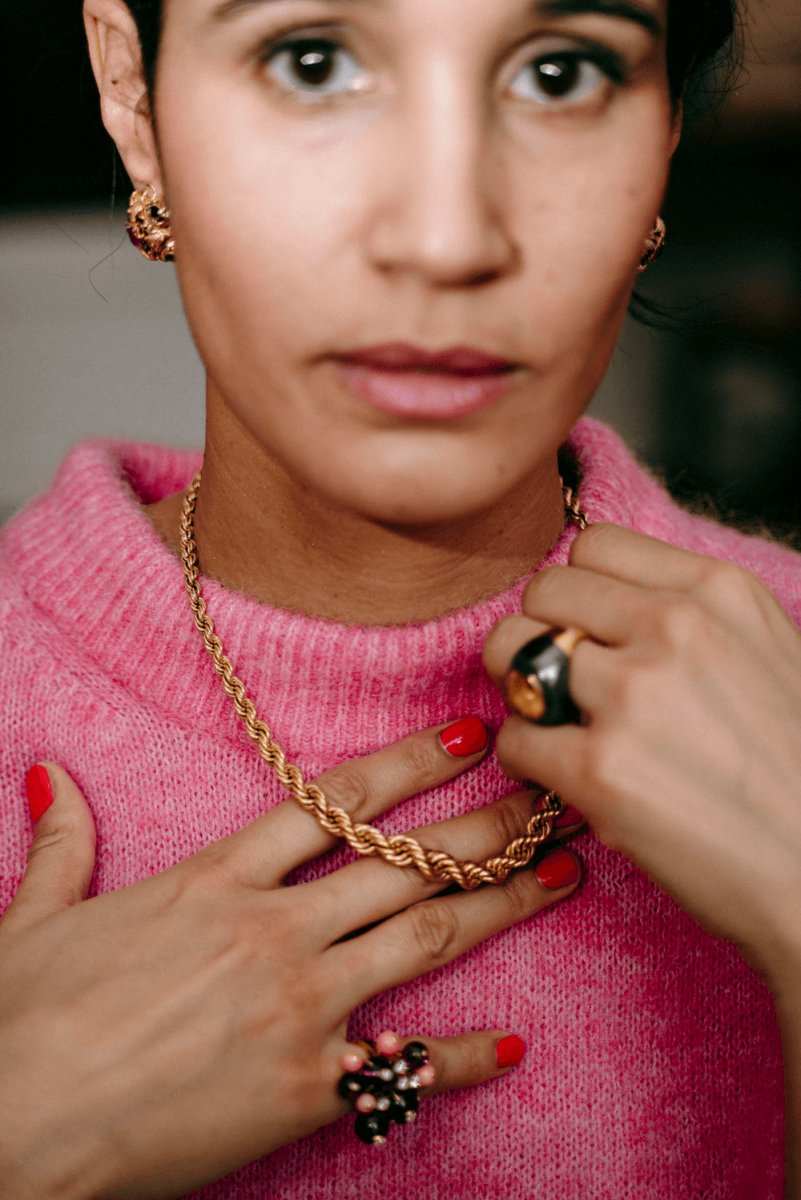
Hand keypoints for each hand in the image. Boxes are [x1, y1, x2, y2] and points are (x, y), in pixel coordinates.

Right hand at [0, 721, 580, 1199]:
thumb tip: (49, 776)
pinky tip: (516, 1045)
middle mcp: (273, 929)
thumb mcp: (35, 917)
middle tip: (550, 797)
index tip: (469, 734)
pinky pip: (405, 1070)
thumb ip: (63, 843)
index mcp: (215, 880)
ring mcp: (298, 1007)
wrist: (12, 1125)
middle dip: (486, 826)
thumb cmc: (20, 1022)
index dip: (410, 762)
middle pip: (403, 862)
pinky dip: (464, 1059)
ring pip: (422, 938)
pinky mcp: (302, 1089)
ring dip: (501, 904)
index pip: (333, 801)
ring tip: (561, 872)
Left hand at [484, 523, 800, 992]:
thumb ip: (690, 613)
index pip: (593, 544)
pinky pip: (513, 737)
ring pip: (511, 652)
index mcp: (718, 591)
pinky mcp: (600, 769)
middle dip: (543, 635)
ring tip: (558, 725)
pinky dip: (525, 759)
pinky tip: (564, 777)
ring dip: (523, 691)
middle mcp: (675, 627)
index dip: (581, 591)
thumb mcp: (768, 652)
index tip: (592, 632)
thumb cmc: (794, 770)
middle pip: (543, 590)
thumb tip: (606, 598)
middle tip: (566, 684)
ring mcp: (634, 695)